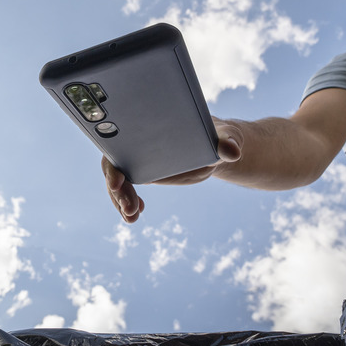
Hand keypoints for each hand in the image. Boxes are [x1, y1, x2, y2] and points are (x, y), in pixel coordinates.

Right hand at [101, 118, 242, 222]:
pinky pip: (127, 189)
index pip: (120, 142)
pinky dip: (127, 203)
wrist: (220, 147)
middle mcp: (140, 142)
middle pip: (114, 165)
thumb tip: (232, 151)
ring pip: (117, 180)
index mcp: (152, 128)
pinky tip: (137, 214)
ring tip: (132, 218)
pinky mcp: (144, 172)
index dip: (113, 163)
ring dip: (120, 201)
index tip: (118, 182)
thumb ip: (228, 142)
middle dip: (117, 190)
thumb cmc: (221, 135)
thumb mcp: (227, 137)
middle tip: (130, 209)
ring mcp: (139, 158)